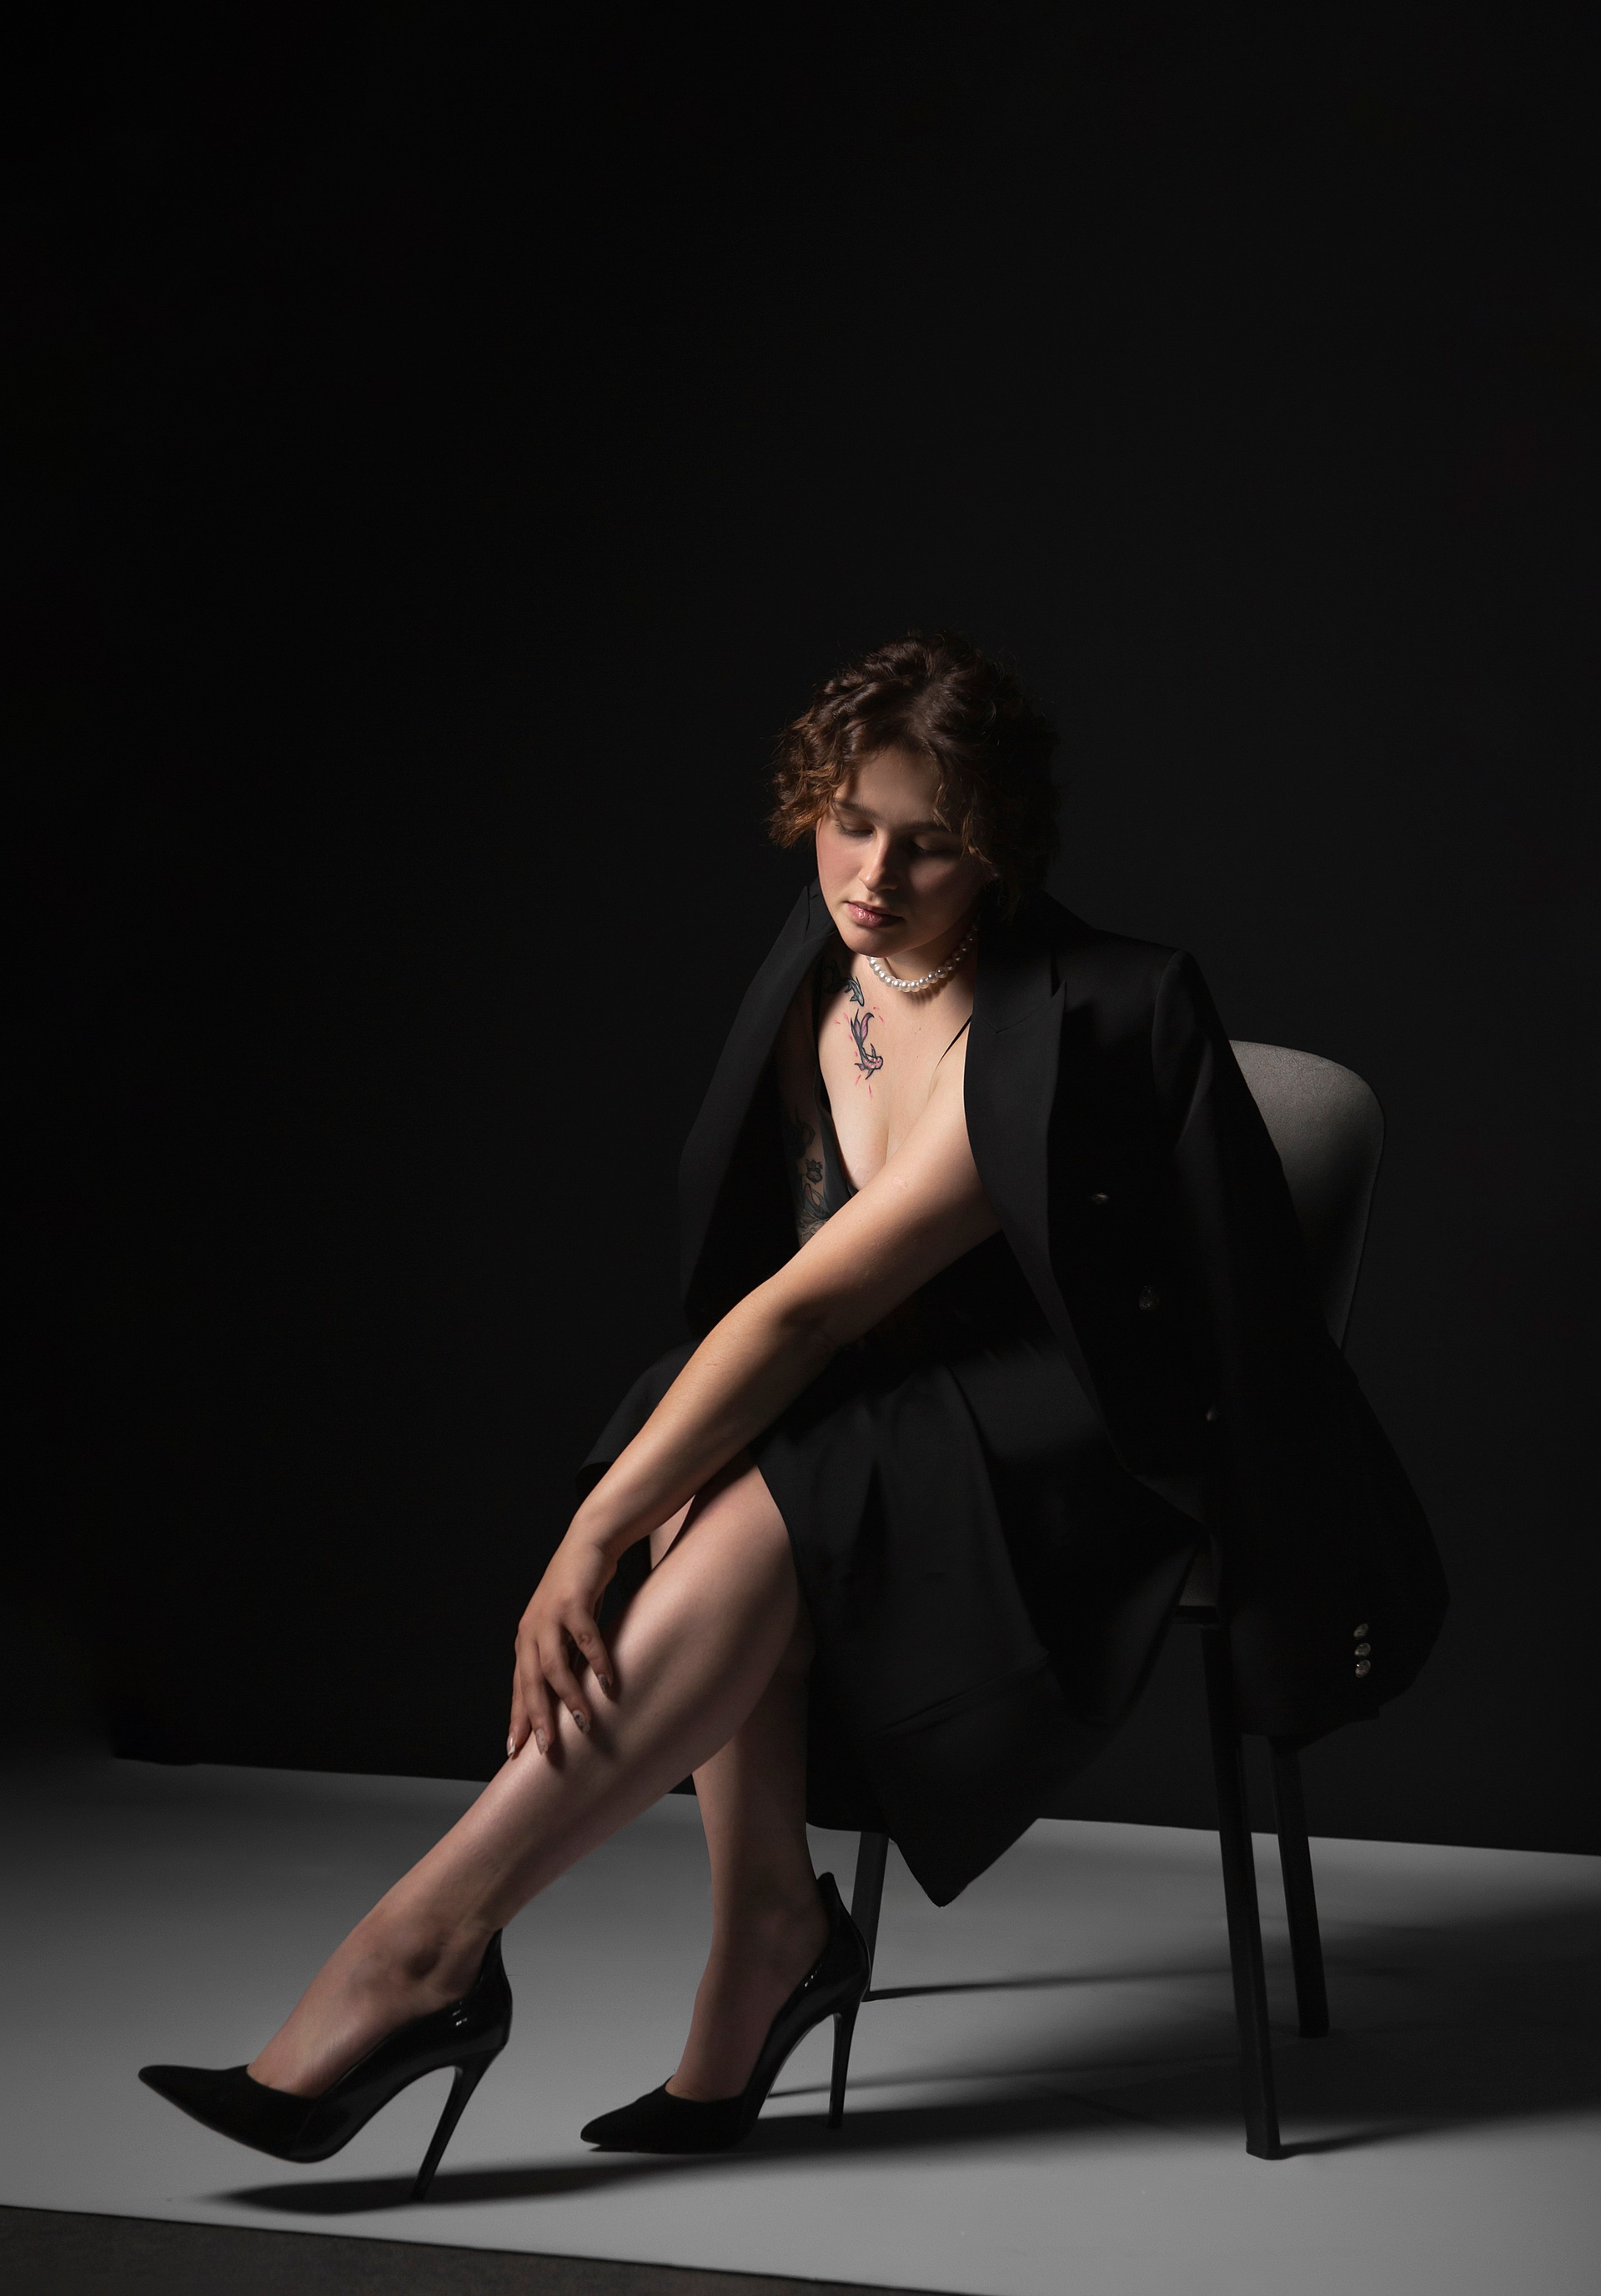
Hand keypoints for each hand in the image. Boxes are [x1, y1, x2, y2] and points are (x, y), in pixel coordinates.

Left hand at [507, 1530, 617, 1759]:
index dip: (517, 1718)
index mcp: (526, 1640)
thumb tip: (569, 1697)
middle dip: (537, 1718)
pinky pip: (584, 1639)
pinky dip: (595, 1662)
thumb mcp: (563, 1629)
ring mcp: (550, 1616)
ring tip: (583, 1723)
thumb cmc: (577, 1591)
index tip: (514, 1750)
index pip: (519, 1687)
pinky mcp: (572, 1602)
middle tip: (546, 1749)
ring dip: (569, 1697)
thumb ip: (562, 1657)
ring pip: (554, 1666)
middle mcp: (531, 1631)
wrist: (588, 1543)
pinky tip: (606, 1682)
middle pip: (530, 1683)